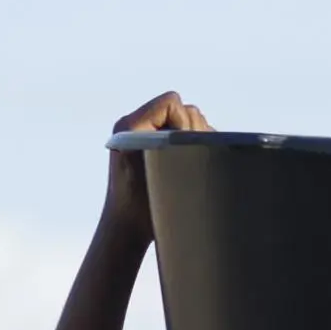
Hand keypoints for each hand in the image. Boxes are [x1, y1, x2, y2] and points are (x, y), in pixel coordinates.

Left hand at [100, 89, 204, 238]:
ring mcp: (150, 137)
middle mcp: (139, 126)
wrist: (127, 227)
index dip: (184, 122)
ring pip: (191, 122)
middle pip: (185, 110)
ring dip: (196, 141)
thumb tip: (203, 127)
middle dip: (193, 131)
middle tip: (183, 161)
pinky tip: (189, 168)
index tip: (180, 150)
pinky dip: (195, 148)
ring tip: (186, 166)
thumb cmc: (140, 205)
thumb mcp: (158, 171)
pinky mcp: (159, 149)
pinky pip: (188, 136)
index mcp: (131, 125)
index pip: (172, 102)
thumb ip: (176, 143)